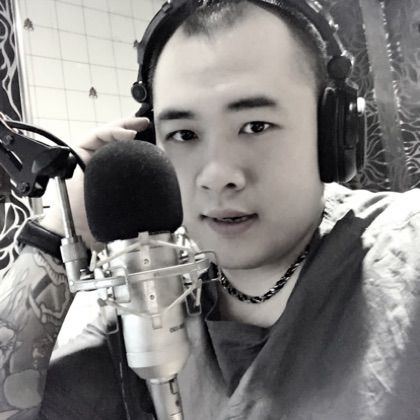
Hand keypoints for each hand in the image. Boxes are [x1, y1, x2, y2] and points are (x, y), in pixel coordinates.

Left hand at [40, 117, 149, 249]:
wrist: (80, 233)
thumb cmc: (73, 209)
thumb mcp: (83, 180)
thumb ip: (100, 163)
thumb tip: (124, 148)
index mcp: (80, 154)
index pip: (100, 134)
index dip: (116, 130)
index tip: (131, 134)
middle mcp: (93, 159)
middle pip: (111, 137)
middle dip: (127, 126)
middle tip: (142, 122)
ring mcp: (104, 170)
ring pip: (119, 148)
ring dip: (132, 140)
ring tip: (144, 130)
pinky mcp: (114, 182)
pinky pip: (126, 164)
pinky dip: (136, 157)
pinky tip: (145, 153)